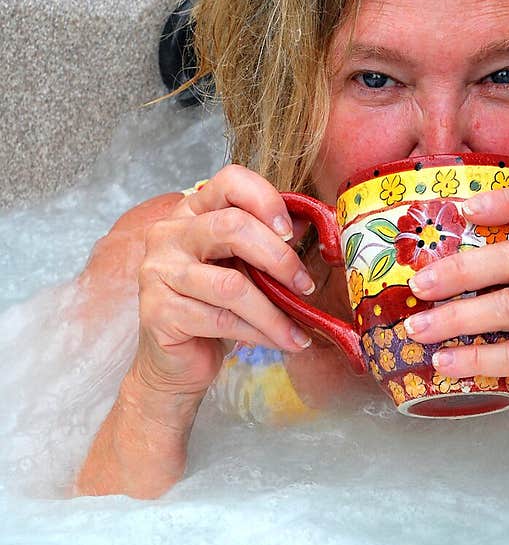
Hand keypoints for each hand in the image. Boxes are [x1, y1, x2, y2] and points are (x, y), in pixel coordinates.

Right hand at [133, 164, 315, 402]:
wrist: (178, 361)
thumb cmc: (214, 309)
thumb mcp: (244, 269)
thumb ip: (268, 246)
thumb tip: (313, 227)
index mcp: (192, 213)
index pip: (229, 182)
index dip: (266, 201)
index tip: (291, 233)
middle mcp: (169, 235)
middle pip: (232, 227)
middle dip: (278, 259)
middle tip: (304, 286)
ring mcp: (159, 272)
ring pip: (231, 285)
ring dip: (275, 312)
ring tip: (299, 329)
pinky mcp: (159, 312)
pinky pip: (222, 320)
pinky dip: (260, 333)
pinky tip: (281, 341)